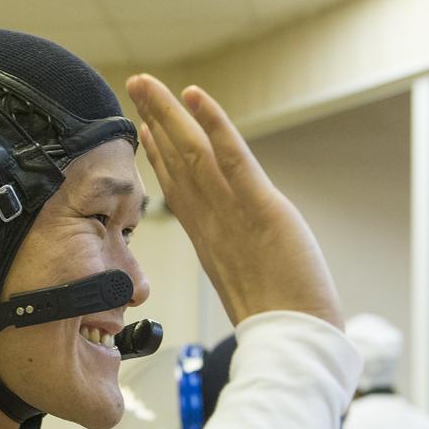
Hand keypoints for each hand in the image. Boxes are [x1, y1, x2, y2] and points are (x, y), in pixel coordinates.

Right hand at [125, 74, 341, 328]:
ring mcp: (232, 214)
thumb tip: (245, 277)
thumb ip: (242, 274)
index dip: (160, 158)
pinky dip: (213, 123)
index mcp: (211, 243)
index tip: (145, 131)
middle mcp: (213, 224)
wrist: (293, 344)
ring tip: (146, 83)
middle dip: (155, 123)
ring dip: (169, 113)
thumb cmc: (282, 328)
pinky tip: (194, 96)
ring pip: (193, 154)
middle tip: (135, 88)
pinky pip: (232, 158)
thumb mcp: (253, 292)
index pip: (179, 191)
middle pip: (176, 164)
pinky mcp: (260, 208)